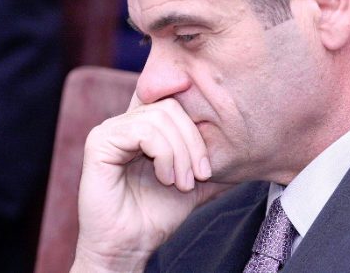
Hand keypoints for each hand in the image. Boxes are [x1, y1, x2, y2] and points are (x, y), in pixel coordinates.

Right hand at [71, 96, 230, 271]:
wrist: (130, 246)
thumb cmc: (156, 216)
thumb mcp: (194, 182)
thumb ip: (213, 162)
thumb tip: (250, 154)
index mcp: (142, 127)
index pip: (175, 102)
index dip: (196, 126)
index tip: (207, 163)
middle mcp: (123, 123)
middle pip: (171, 107)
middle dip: (193, 143)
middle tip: (198, 176)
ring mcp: (109, 130)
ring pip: (160, 117)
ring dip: (180, 153)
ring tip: (181, 182)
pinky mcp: (99, 142)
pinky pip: (142, 130)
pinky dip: (164, 154)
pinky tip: (165, 178)